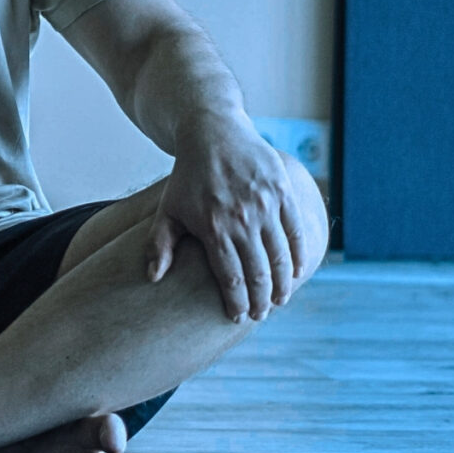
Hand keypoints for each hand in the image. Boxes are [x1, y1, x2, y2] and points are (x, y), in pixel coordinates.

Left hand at [148, 122, 320, 321]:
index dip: (236, 303)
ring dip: (283, 283)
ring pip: (281, 256)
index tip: (237, 317)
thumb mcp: (167, 210)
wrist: (213, 134)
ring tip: (279, 300)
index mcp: (213, 228)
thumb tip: (153, 278)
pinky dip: (300, 255)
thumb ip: (159, 244)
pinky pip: (296, 231)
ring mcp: (265, 205)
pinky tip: (298, 272)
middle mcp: (242, 219)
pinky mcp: (282, 192)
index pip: (231, 278)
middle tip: (260, 315)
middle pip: (258, 273)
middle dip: (261, 300)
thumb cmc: (187, 177)